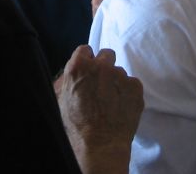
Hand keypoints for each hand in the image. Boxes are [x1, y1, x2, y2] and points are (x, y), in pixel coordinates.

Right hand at [58, 45, 143, 173]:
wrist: (101, 145)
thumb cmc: (77, 125)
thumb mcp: (60, 99)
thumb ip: (66, 80)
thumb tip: (72, 71)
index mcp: (79, 66)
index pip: (85, 50)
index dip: (87, 61)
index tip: (88, 72)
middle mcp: (101, 66)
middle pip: (106, 55)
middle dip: (104, 66)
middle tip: (101, 84)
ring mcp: (120, 75)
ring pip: (119, 71)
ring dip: (116, 82)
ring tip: (110, 102)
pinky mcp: (135, 86)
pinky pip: (131, 83)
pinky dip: (127, 92)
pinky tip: (120, 106)